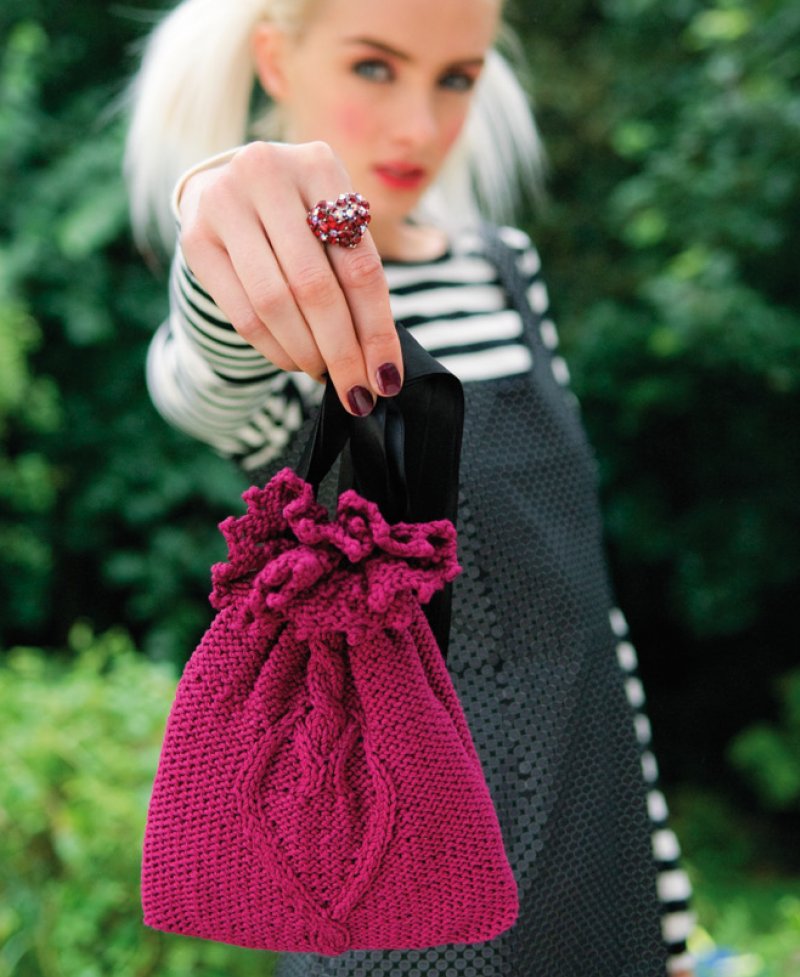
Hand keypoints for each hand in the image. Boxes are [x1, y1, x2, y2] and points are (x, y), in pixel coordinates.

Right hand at [178, 141, 401, 415]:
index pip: (360, 265)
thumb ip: (359, 274)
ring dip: (307, 354)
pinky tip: (294, 361)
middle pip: (316, 287)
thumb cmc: (301, 215)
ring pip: (275, 303)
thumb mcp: (336, 222)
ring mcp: (224, 202)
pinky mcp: (195, 238)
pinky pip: (243, 314)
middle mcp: (267, 173)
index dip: (377, 330)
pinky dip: (275, 349)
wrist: (225, 185)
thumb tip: (383, 364)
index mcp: (320, 164)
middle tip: (357, 392)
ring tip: (326, 376)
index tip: (387, 378)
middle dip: (342, 351)